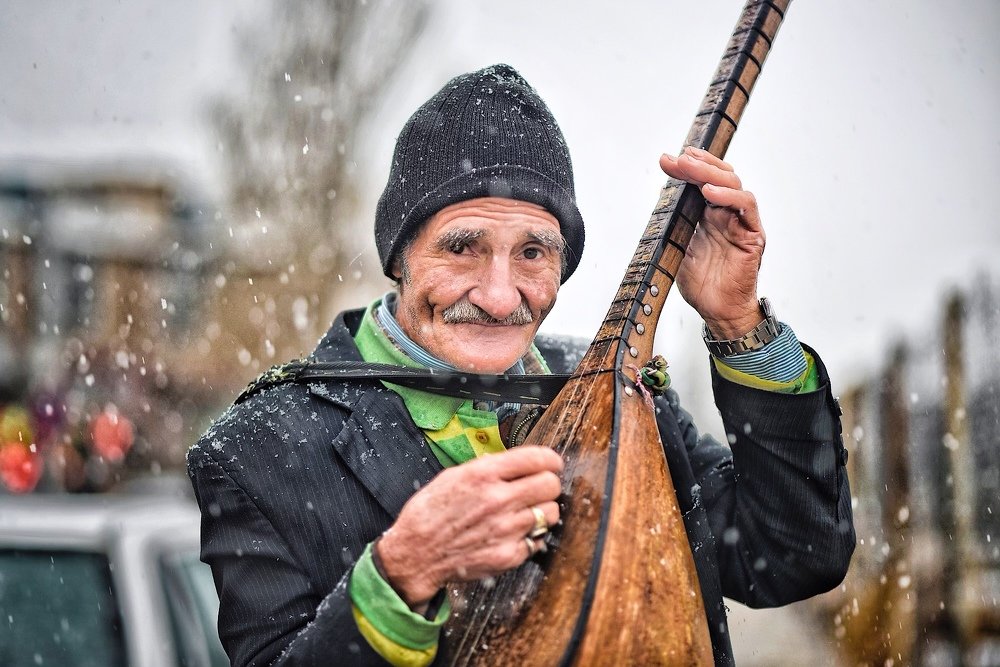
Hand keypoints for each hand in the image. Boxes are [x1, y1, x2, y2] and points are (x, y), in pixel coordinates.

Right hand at [376, 446, 562, 607]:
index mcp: (483, 475)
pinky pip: (538, 540)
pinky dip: (532, 536)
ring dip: (543, 510)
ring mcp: (506, 529)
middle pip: (551, 484)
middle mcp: (498, 500)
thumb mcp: (453, 476)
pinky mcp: (509, 555)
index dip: (550, 459)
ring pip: (551, 513)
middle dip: (548, 483)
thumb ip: (488, 468)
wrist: (416, 554)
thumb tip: (517, 463)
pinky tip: (515, 533)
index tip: (552, 463)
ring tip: (527, 512)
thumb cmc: (430, 513)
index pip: (537, 458)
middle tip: (540, 487)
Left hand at [659, 147, 765, 338]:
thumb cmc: (702, 284)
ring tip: (690, 167)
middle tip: (677, 157)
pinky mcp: (753, 235)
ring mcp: (742, 223)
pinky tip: (710, 191)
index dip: (686, 169)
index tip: (666, 160)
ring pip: (734, 185)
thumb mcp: (678, 248)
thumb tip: (661, 200)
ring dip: (711, 173)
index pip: (702, 182)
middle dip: (697, 164)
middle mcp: (727, 215)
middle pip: (718, 176)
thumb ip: (675, 225)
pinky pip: (747, 207)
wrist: (718, 311)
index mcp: (709, 216)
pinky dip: (730, 196)